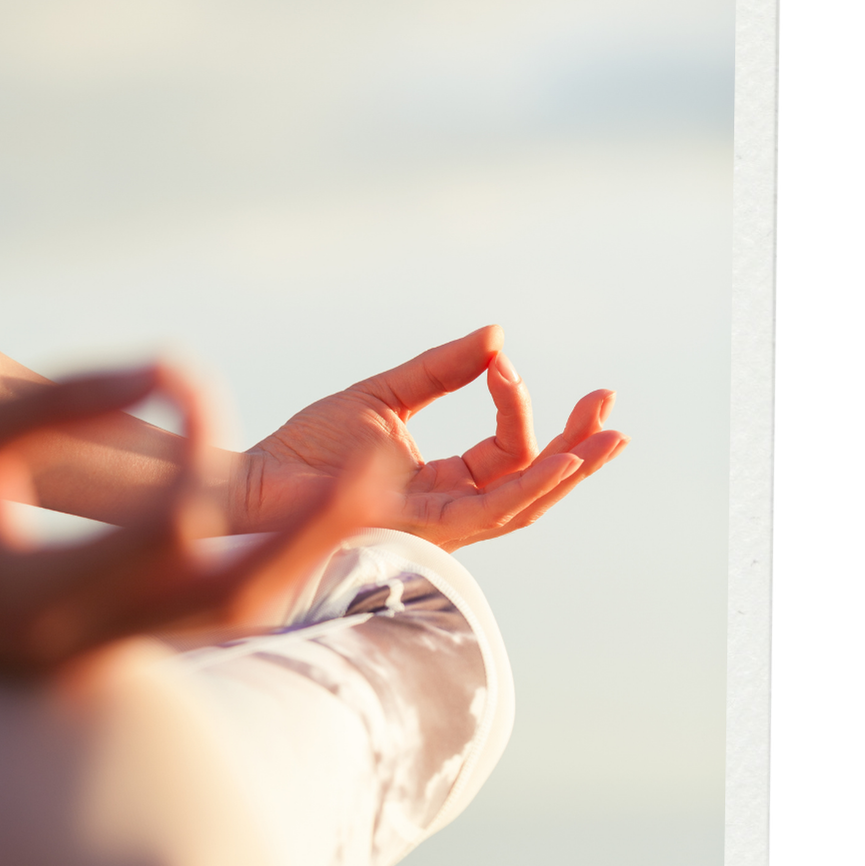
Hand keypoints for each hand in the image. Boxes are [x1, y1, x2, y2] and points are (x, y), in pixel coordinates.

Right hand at [0, 365, 398, 676]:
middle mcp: (75, 648)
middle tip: (383, 463)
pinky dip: (263, 570)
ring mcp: (95, 665)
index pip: (160, 533)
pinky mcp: (108, 660)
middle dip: (314, 530)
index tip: (197, 389)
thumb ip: (60, 401)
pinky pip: (206, 621)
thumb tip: (172, 367)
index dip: (195, 454)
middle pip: (229, 594)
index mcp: (30, 600)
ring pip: (230, 618)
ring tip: (371, 489)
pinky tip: (309, 521)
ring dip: (304, 554)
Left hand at [228, 325, 627, 552]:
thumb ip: (442, 370)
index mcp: (442, 483)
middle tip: (610, 406)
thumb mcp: (386, 395)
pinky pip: (488, 513)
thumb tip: (497, 336)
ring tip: (606, 436)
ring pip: (521, 505)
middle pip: (530, 486)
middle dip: (576, 448)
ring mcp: (437, 528)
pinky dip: (528, 486)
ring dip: (567, 470)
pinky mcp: (420, 529)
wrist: (254, 478)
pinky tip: (560, 460)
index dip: (516, 408)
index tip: (505, 363)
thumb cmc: (306, 447)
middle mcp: (448, 513)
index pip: (504, 452)